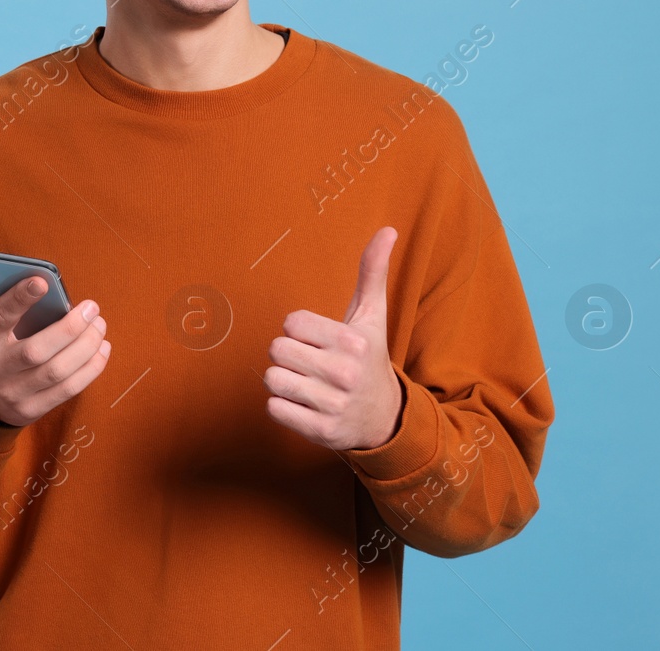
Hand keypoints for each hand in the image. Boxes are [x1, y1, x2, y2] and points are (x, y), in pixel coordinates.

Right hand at [0, 270, 109, 426]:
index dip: (20, 299)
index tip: (43, 281)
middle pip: (36, 350)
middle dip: (70, 328)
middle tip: (91, 308)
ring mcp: (15, 392)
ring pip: (57, 371)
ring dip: (86, 347)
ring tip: (99, 326)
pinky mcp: (32, 409)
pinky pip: (68, 390)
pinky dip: (90, 369)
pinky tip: (102, 349)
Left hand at [264, 227, 402, 450]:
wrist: (385, 417)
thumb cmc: (368, 357)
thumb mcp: (371, 316)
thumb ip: (373, 271)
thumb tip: (388, 229)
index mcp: (353, 340)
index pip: (290, 323)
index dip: (299, 331)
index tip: (321, 341)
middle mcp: (345, 373)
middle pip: (276, 350)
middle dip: (288, 355)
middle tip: (312, 363)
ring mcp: (333, 404)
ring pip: (272, 379)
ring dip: (283, 381)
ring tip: (309, 384)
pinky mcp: (321, 431)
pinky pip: (273, 409)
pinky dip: (283, 406)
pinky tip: (306, 405)